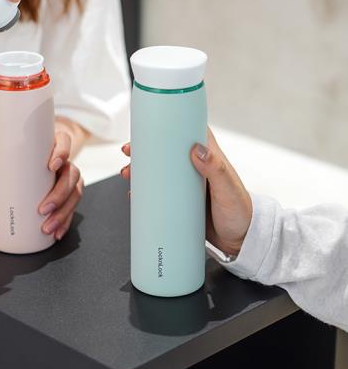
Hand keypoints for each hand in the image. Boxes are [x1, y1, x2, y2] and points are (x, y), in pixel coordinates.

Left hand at [0, 131, 83, 240]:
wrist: (41, 161)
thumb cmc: (27, 158)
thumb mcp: (13, 159)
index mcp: (55, 146)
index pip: (64, 143)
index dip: (62, 153)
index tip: (51, 165)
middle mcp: (66, 163)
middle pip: (71, 175)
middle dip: (59, 194)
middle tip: (43, 209)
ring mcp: (70, 179)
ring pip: (75, 194)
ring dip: (63, 213)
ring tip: (47, 227)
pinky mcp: (70, 195)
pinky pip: (73, 209)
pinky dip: (65, 222)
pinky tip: (57, 233)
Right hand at [120, 129, 252, 255]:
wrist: (241, 242)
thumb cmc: (241, 212)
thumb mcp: (228, 189)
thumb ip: (215, 169)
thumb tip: (196, 149)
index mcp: (208, 157)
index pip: (186, 132)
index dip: (166, 127)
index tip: (148, 126)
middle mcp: (195, 168)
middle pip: (165, 151)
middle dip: (144, 149)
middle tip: (129, 152)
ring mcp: (186, 185)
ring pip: (159, 171)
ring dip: (141, 170)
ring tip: (128, 174)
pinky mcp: (180, 201)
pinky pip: (159, 192)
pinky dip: (145, 190)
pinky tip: (135, 194)